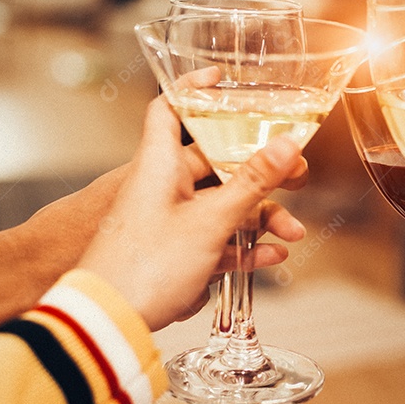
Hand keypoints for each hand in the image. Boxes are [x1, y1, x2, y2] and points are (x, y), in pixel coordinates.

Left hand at [9, 108, 306, 297]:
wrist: (109, 323)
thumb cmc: (145, 267)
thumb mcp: (209, 221)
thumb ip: (252, 182)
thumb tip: (287, 143)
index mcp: (158, 164)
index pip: (171, 108)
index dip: (196, 89)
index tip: (225, 80)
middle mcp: (162, 186)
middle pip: (216, 161)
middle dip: (260, 169)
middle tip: (295, 173)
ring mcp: (168, 220)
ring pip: (222, 205)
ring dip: (260, 217)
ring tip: (292, 232)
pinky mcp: (174, 253)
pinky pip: (215, 239)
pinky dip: (244, 244)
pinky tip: (271, 257)